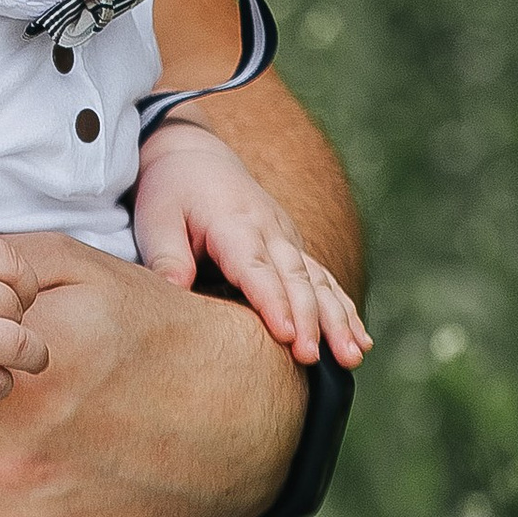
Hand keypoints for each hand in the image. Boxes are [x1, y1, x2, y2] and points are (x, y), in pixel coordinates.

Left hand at [134, 121, 369, 368]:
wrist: (198, 158)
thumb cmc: (172, 192)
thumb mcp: (157, 218)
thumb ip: (166, 257)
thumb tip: (173, 295)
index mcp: (233, 223)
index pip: (257, 268)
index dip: (273, 302)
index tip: (287, 335)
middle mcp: (269, 230)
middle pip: (295, 278)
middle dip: (310, 320)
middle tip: (313, 358)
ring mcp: (288, 238)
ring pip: (319, 281)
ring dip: (338, 320)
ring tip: (353, 357)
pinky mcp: (294, 249)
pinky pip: (324, 280)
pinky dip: (344, 309)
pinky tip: (361, 341)